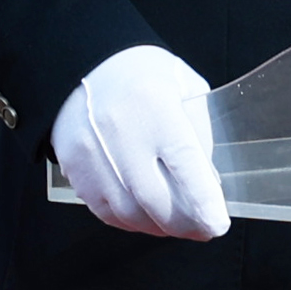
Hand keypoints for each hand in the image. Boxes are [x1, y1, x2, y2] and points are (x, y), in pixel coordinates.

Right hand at [52, 44, 227, 240]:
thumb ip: (198, 134)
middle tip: (203, 228)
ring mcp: (91, 152)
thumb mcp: (184, 85)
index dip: (203, 203)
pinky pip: (105, 211)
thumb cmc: (140, 72)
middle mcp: (119, 130)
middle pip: (155, 200)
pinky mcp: (73, 167)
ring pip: (130, 213)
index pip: (184, 165)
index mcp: (154, 104)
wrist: (82, 61)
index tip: (217, 224)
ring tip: (176, 222)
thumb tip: (208, 184)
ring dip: (158, 226)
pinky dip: (131, 221)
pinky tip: (146, 214)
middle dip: (185, 224)